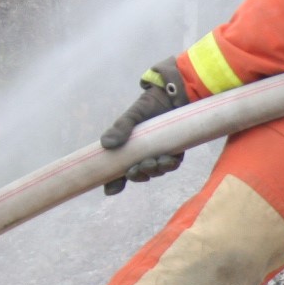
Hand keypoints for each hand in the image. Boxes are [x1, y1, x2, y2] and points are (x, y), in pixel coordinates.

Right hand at [101, 57, 189, 194]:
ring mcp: (161, 152)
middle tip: (135, 170)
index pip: (119, 170)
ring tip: (151, 164)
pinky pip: (173, 163)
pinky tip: (166, 160)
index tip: (110, 190)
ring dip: (153, 171)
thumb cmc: (152, 104)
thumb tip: (106, 144)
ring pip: (156, 171)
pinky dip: (169, 164)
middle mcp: (144, 153)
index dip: (114, 182)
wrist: (176, 94)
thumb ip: (121, 127)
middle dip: (137, 176)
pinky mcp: (177, 149)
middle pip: (139, 173)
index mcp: (130, 148)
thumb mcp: (133, 114)